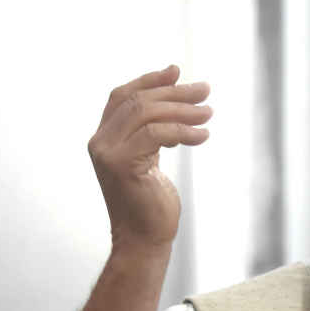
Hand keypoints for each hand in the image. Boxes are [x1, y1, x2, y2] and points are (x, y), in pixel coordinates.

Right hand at [88, 65, 211, 251]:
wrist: (143, 239)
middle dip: (175, 92)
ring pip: (147, 114)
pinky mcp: (122, 164)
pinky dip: (183, 131)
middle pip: (138, 101)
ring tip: (209, 113)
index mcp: (104, 138)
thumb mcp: (151, 159)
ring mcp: (107, 152)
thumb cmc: (151, 202)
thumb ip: (153, 131)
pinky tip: (204, 136)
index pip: (122, 96)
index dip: (149, 81)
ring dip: (183, 110)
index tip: (178, 71)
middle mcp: (100, 142)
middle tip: (206, 90)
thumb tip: (174, 99)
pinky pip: (156, 134)